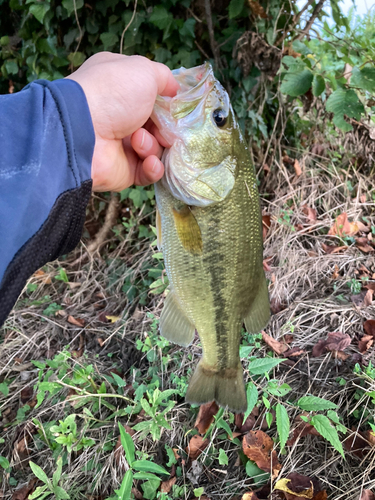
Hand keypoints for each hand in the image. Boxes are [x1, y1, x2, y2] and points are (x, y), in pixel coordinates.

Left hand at [67, 52, 177, 191]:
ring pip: (154, 148)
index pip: (149, 95)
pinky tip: (148, 161)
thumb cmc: (112, 94)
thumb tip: (174, 89)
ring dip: (152, 145)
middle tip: (162, 130)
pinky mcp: (123, 169)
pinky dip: (152, 167)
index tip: (174, 106)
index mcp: (119, 87)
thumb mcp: (143, 71)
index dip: (164, 102)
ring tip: (137, 141)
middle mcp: (118, 115)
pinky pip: (148, 172)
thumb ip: (163, 77)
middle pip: (156, 125)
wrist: (83, 131)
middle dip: (163, 129)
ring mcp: (120, 144)